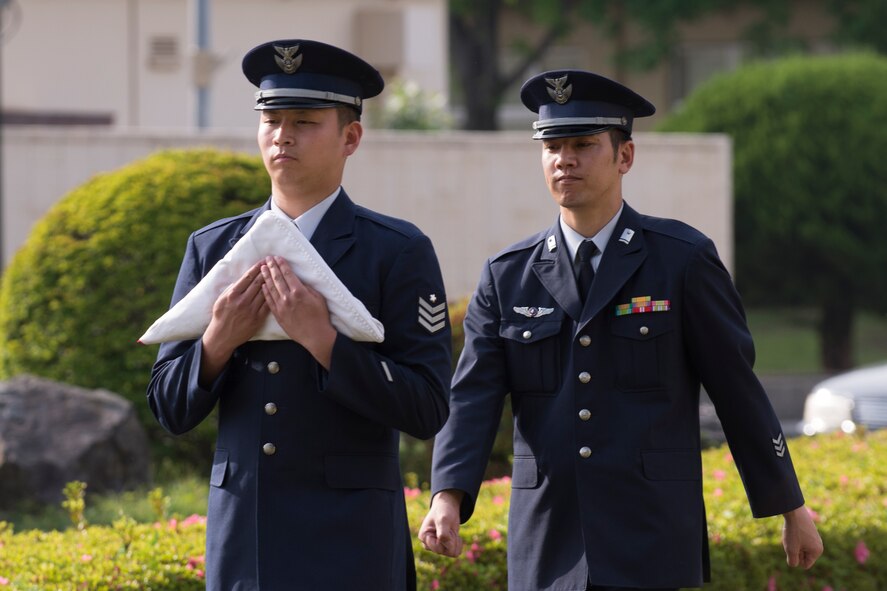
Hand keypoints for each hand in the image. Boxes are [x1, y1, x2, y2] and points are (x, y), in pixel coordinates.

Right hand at [200, 261, 268, 383]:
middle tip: (273, 262)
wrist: (223, 336)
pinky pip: (267, 304)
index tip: (263, 261)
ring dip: (271, 282)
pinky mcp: (258, 318)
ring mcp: (251, 310)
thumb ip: (232, 289)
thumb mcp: (221, 299)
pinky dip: (272, 296)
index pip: (247, 277)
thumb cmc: (221, 316)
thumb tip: (243, 279)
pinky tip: (277, 289)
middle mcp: (243, 301)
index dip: (256, 268)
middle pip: (258, 283)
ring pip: (265, 292)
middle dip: (266, 271)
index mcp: (233, 294)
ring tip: (277, 273)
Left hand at [260, 255, 336, 367]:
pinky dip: (265, 292)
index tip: (277, 258)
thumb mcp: (318, 298)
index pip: (288, 274)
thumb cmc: (320, 317)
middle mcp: (288, 297)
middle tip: (267, 259)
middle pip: (277, 279)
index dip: (282, 265)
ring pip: (271, 288)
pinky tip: (262, 285)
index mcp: (299, 292)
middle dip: (272, 267)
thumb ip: (307, 288)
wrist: (316, 336)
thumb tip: (298, 281)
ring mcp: (281, 306)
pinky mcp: (278, 315)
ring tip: (262, 268)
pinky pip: (269, 301)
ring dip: (266, 277)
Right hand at [418, 490, 464, 557]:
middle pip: (446, 552)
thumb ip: (443, 533)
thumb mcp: (443, 519)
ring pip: (452, 553)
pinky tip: (454, 534)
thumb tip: (445, 545)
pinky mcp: (444, 547)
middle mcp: (429, 544)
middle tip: (449, 528)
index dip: (447, 539)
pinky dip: (458, 543)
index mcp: (424, 537)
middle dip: (452, 539)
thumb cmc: (443, 511)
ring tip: (451, 531)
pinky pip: (455, 552)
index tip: (446, 527)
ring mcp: (437, 546)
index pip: (438, 548)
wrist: (447, 506)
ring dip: (455, 541)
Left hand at [782, 505, 822, 568]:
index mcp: (817, 551)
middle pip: (802, 556)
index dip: (796, 559)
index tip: (794, 547)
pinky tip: (792, 529)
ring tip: (792, 533)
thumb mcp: (791, 549)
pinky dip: (794, 537)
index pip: (805, 565)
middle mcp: (819, 545)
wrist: (794, 511)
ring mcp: (815, 538)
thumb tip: (795, 564)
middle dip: (795, 550)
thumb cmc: (794, 531)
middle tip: (792, 539)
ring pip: (800, 548)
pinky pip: (799, 540)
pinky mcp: (809, 531)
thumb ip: (793, 561)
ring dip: (793, 544)